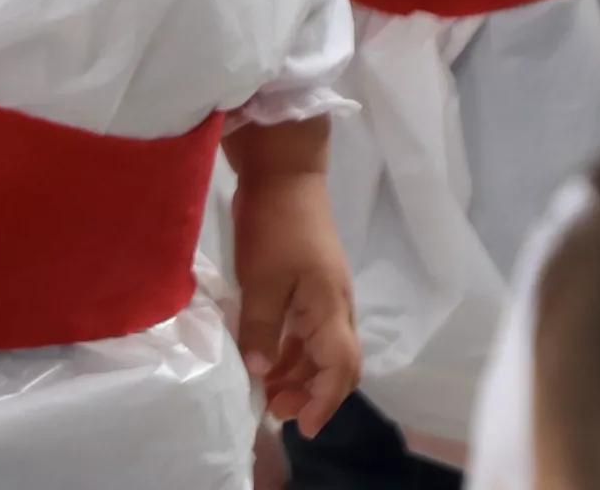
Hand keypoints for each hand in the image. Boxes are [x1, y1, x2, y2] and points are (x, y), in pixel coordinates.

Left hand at [229, 119, 361, 434]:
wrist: (284, 174)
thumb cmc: (275, 225)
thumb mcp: (261, 279)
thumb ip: (261, 327)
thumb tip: (260, 372)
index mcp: (331, 310)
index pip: (340, 369)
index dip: (323, 401)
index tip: (301, 426)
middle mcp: (335, 308)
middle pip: (334, 364)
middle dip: (309, 393)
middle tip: (276, 413)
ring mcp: (322, 295)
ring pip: (317, 349)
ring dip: (297, 374)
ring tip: (268, 395)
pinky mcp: (306, 283)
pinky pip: (304, 330)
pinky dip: (289, 350)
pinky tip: (266, 360)